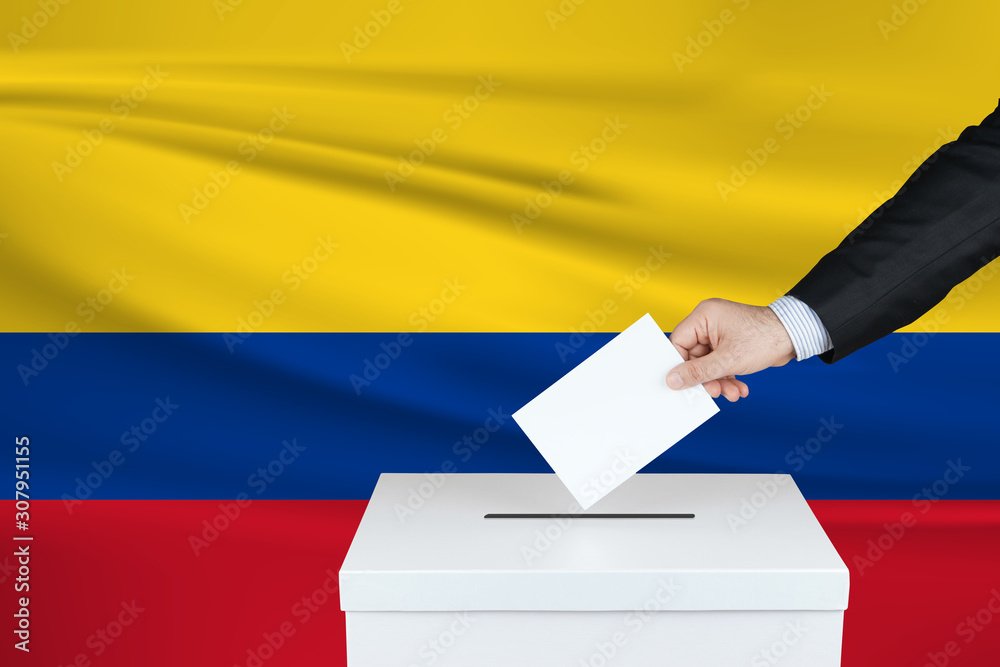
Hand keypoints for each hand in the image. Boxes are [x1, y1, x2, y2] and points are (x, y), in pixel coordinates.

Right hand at [666, 298, 794, 401]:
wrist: (796, 337)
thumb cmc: (765, 337)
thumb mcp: (727, 360)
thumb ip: (697, 372)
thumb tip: (673, 380)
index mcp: (703, 316)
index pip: (678, 343)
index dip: (680, 365)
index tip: (683, 383)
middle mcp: (709, 323)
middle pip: (693, 357)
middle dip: (706, 378)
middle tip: (714, 392)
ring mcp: (720, 334)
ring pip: (708, 363)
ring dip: (718, 381)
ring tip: (731, 392)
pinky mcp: (730, 344)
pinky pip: (720, 363)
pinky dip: (727, 377)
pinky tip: (738, 387)